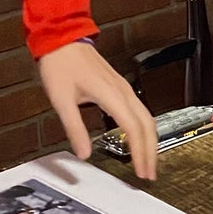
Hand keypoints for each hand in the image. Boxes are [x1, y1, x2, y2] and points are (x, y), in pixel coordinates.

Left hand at [37, 42, 157, 179]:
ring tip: (148, 161)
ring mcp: (124, 89)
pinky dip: (144, 129)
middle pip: (148, 125)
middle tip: (149, 174)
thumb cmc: (61, 65)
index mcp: (111, 95)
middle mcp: (123, 92)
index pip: (133, 129)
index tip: (141, 171)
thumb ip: (74, 128)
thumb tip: (84, 153)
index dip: (140, 152)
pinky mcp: (121, 88)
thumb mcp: (61, 100)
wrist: (62, 39)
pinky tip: (139, 139)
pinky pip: (141, 111)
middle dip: (151, 151)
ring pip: (148, 118)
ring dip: (150, 141)